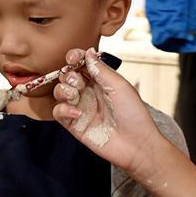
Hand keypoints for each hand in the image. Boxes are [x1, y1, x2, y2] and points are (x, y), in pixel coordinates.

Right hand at [53, 47, 161, 177]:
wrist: (136, 144)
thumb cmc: (134, 114)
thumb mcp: (119, 86)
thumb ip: (101, 69)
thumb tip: (87, 52)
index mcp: (101, 81)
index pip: (82, 64)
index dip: (74, 58)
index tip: (72, 58)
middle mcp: (89, 93)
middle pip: (67, 76)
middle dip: (68, 75)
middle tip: (77, 81)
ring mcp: (80, 108)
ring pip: (60, 92)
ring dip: (63, 90)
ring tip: (75, 96)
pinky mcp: (74, 125)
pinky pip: (58, 112)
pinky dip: (63, 109)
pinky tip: (77, 113)